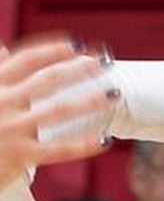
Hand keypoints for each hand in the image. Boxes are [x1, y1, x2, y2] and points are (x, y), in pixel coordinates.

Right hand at [0, 37, 109, 190]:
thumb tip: (3, 47)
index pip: (26, 60)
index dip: (53, 50)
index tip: (77, 44)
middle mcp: (1, 103)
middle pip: (49, 79)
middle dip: (80, 67)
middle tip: (105, 60)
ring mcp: (11, 129)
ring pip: (59, 110)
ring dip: (90, 100)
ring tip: (114, 93)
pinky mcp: (19, 156)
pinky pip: (59, 149)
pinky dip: (83, 144)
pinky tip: (105, 139)